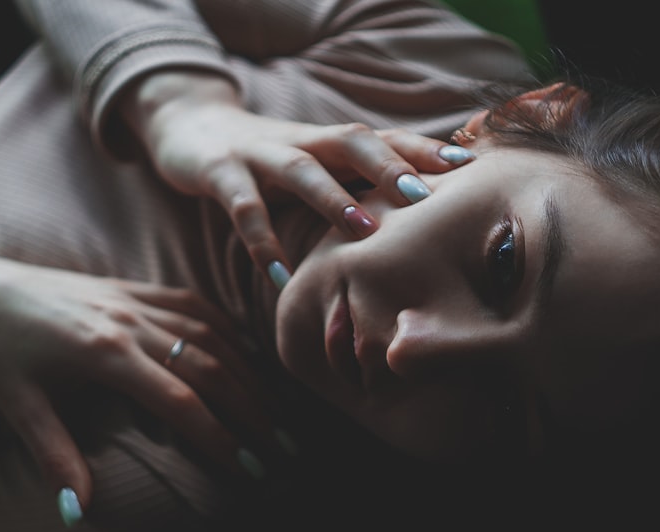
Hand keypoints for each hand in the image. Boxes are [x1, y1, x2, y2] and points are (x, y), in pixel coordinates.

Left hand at [0, 255, 277, 511]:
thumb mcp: (16, 406)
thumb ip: (54, 457)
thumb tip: (78, 514)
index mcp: (104, 355)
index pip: (181, 402)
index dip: (220, 437)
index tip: (250, 468)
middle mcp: (130, 324)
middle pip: (210, 367)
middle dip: (251, 410)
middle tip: (283, 446)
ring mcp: (134, 301)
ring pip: (210, 335)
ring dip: (248, 372)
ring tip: (277, 408)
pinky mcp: (132, 287)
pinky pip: (193, 304)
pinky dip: (226, 328)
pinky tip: (247, 351)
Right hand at [121, 71, 474, 286]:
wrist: (191, 127)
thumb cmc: (269, 158)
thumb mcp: (317, 165)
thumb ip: (355, 185)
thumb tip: (415, 227)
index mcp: (330, 142)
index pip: (385, 139)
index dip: (424, 150)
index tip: (468, 167)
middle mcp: (303, 141)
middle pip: (352, 142)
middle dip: (388, 165)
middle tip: (422, 197)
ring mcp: (261, 154)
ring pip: (301, 169)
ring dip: (332, 197)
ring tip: (362, 229)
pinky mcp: (221, 173)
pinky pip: (243, 208)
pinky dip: (261, 240)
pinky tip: (278, 275)